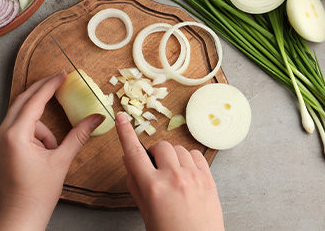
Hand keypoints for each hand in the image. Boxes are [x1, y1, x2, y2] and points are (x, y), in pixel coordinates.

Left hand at [0, 72, 104, 230]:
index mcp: (15, 136)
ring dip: (39, 126)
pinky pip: (14, 129)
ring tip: (50, 150)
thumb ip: (79, 135)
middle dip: (41, 92)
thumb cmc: (39, 193)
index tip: (61, 75)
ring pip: (20, 118)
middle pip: (22, 102)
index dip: (50, 86)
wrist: (20, 217)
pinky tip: (39, 151)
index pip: (34, 101)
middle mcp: (0, 135)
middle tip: (57, 82)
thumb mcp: (62, 161)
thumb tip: (97, 119)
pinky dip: (29, 133)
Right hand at [115, 113, 224, 230]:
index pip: (134, 153)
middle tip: (156, 169)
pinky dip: (187, 159)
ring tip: (172, 173)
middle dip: (154, 154)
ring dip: (171, 157)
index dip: (125, 133)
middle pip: (160, 146)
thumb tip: (129, 161)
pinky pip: (195, 154)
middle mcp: (173, 178)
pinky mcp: (208, 178)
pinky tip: (185, 172)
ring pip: (178, 148)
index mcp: (153, 188)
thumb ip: (135, 184)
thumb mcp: (146, 212)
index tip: (121, 118)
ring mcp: (193, 176)